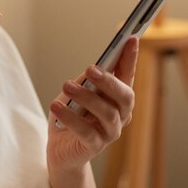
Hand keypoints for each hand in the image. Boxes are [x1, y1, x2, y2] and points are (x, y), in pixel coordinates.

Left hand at [46, 38, 138, 186]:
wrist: (60, 150)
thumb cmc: (70, 116)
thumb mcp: (75, 92)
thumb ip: (86, 81)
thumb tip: (95, 67)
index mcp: (117, 98)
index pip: (128, 75)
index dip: (130, 58)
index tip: (130, 38)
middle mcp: (120, 115)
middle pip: (125, 96)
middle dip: (109, 81)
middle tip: (90, 68)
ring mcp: (110, 132)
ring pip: (106, 113)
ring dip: (86, 97)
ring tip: (66, 85)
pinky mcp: (95, 146)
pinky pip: (86, 131)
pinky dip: (70, 117)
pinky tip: (56, 106)